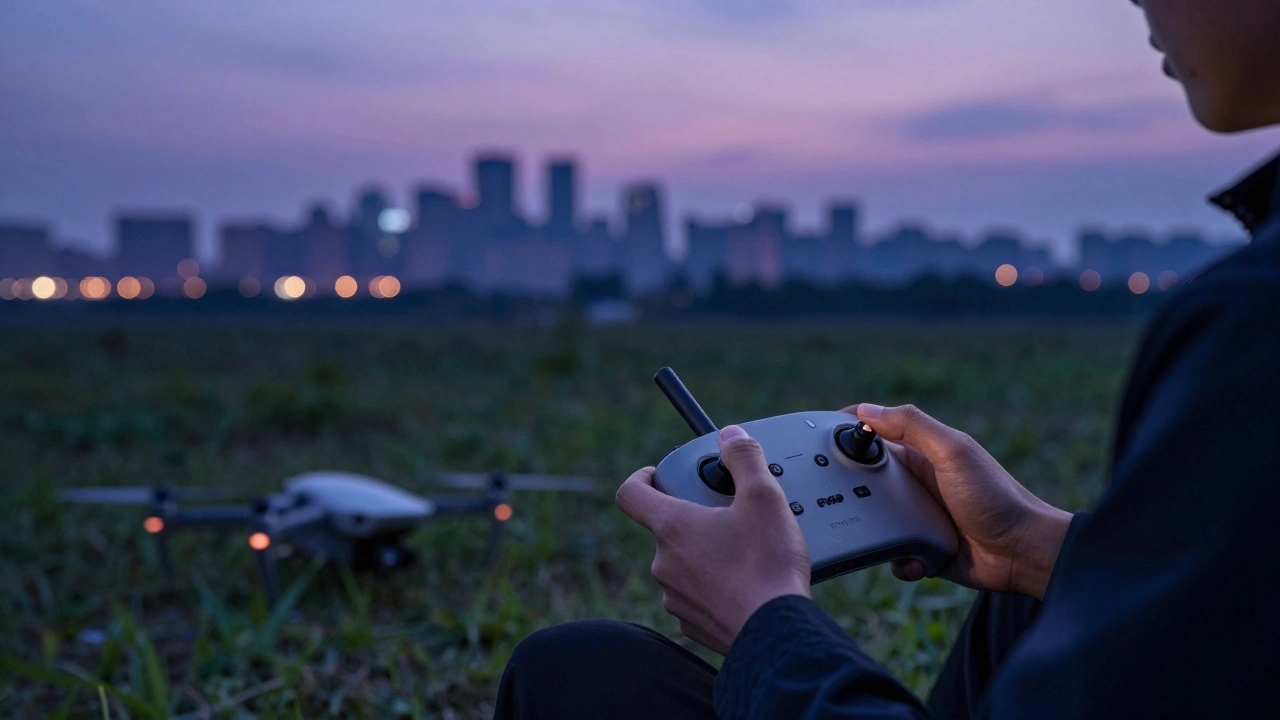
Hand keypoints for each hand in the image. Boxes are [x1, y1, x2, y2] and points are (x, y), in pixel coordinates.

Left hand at [616, 425, 810, 654]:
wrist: (777, 633)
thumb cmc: (767, 566)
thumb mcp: (764, 497)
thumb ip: (744, 457)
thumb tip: (731, 436)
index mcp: (672, 527)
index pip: (631, 494)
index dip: (642, 478)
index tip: (659, 475)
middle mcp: (664, 563)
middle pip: (668, 527)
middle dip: (696, 516)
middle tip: (732, 514)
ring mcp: (675, 596)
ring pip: (683, 562)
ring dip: (706, 551)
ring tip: (746, 550)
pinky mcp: (693, 622)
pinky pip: (696, 593)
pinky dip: (714, 583)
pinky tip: (745, 581)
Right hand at [849, 403, 1072, 599]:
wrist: (1022, 551)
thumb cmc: (994, 496)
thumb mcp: (953, 451)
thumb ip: (913, 426)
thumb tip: (867, 410)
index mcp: (922, 454)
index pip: (876, 434)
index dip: (850, 431)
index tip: (819, 435)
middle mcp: (917, 483)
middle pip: (867, 478)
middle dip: (850, 485)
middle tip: (833, 494)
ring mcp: (919, 516)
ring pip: (875, 519)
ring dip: (872, 529)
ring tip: (877, 534)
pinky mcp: (923, 548)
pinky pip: (894, 552)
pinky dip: (897, 558)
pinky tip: (913, 559)